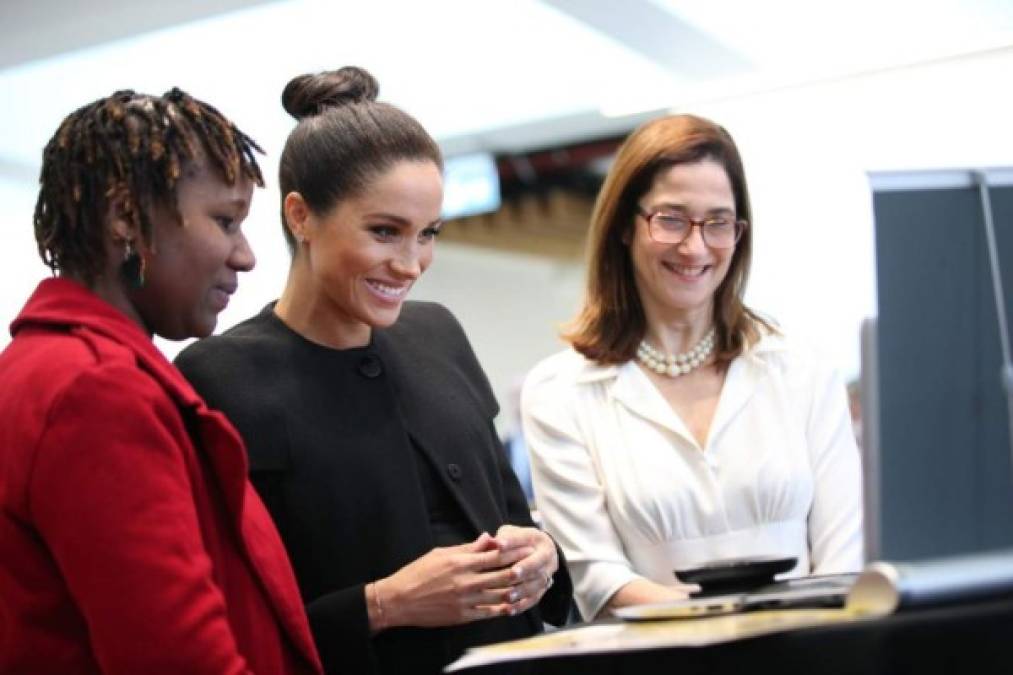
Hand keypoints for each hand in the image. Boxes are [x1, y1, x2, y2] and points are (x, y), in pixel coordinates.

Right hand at [371, 532, 533, 629]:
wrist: (399, 600)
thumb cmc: (418, 573)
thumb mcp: (441, 553)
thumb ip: (467, 547)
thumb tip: (488, 537)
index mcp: (461, 562)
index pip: (496, 556)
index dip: (515, 552)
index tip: (528, 548)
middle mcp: (466, 581)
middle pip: (502, 575)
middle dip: (522, 570)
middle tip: (537, 566)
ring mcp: (465, 601)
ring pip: (499, 596)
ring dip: (517, 590)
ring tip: (531, 586)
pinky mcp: (462, 616)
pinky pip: (489, 613)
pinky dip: (503, 609)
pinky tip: (513, 606)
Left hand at [490, 524, 558, 615]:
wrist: (534, 551)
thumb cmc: (514, 542)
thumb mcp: (507, 535)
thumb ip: (498, 539)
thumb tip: (488, 540)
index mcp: (536, 538)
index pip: (524, 538)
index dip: (511, 541)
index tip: (498, 544)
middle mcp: (546, 555)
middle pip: (537, 562)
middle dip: (525, 568)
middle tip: (513, 573)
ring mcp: (547, 573)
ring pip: (537, 583)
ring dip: (522, 590)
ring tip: (508, 596)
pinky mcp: (542, 589)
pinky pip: (534, 599)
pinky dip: (521, 605)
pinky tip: (508, 610)